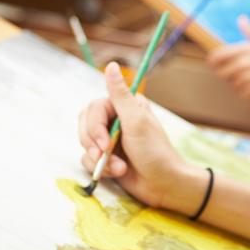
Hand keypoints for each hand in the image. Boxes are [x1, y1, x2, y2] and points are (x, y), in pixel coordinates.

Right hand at [78, 63, 205, 213]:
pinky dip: (101, 169)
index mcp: (124, 107)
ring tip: (120, 168)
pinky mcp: (106, 158)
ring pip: (85, 144)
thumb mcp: (137, 121)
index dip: (95, 127)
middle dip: (94, 144)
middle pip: (85, 125)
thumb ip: (120, 95)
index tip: (105, 143)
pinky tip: (119, 173)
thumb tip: (111, 65)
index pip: (94, 109)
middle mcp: (116, 120)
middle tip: (106, 155)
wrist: (163, 185)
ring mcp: (110, 140)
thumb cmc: (154, 152)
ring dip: (100, 160)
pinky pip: (88, 160)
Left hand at [208, 16, 249, 104]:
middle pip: (221, 72)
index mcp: (245, 50)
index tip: (215, 64)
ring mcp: (246, 79)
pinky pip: (240, 93)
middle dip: (227, 73)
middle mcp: (243, 64)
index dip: (213, 61)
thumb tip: (241, 18)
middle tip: (241, 73)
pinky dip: (246, 91)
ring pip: (231, 83)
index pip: (216, 56)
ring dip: (238, 82)